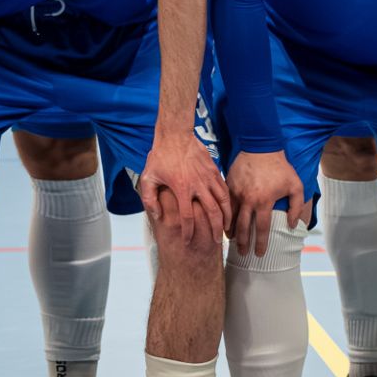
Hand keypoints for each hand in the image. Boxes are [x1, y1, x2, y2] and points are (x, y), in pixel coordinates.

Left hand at [139, 127, 229, 247]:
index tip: (188, 241)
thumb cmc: (160, 156)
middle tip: (217, 241)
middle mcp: (197, 185)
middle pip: (212, 212)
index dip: (188, 231)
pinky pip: (225, 189)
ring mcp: (208, 177)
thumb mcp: (147, 178)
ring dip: (227, 217)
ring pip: (223, 201)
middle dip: (216, 230)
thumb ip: (149, 198)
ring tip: (227, 228)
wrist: (175, 134)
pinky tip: (227, 209)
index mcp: (181, 188)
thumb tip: (158, 216)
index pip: (187, 217)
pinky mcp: (214, 170)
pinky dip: (228, 201)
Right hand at [225, 149, 306, 255]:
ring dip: (231, 231)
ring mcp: (236, 193)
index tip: (259, 254)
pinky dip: (225, 216)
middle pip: (243, 228)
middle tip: (243, 253)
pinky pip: (225, 204)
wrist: (260, 147)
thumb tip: (292, 225)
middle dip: (243, 243)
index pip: (261, 229)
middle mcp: (248, 200)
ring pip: (231, 217)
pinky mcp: (229, 185)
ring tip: (232, 242)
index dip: (260, 244)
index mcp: (264, 202)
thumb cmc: (280, 167)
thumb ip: (296, 207)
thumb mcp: (296, 186)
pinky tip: (225, 223)